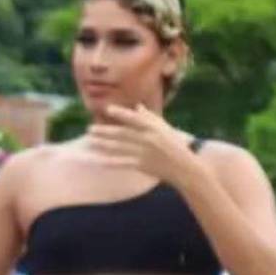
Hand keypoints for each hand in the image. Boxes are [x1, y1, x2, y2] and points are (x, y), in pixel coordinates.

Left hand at [87, 104, 202, 187]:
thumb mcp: (165, 129)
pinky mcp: (143, 165)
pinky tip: (98, 160)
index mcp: (154, 128)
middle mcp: (148, 139)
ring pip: (119, 147)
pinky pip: (123, 163)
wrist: (186, 168)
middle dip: (105, 131)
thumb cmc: (176, 145)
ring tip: (89, 141)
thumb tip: (137, 106)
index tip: (108, 109)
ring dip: (103, 144)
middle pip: (122, 134)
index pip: (135, 119)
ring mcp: (145, 153)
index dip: (121, 113)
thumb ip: (149, 118)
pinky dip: (110, 162)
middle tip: (89, 129)